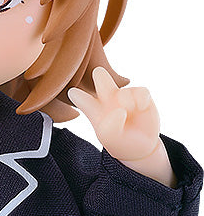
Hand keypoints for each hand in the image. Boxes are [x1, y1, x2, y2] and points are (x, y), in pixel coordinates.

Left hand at [68, 68, 175, 186]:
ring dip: (128, 104)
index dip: (79, 96)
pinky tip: (141, 108)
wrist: (140, 144)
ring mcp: (123, 94)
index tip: (72, 92)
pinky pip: (142, 91)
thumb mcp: (110, 138)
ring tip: (128, 113)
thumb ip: (111, 126)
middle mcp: (107, 98)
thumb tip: (120, 110)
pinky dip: (142, 101)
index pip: (83, 99)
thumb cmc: (119, 141)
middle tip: (98, 71)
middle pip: (100, 77)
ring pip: (124, 92)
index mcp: (94, 109)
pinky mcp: (140, 93)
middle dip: (100, 75)